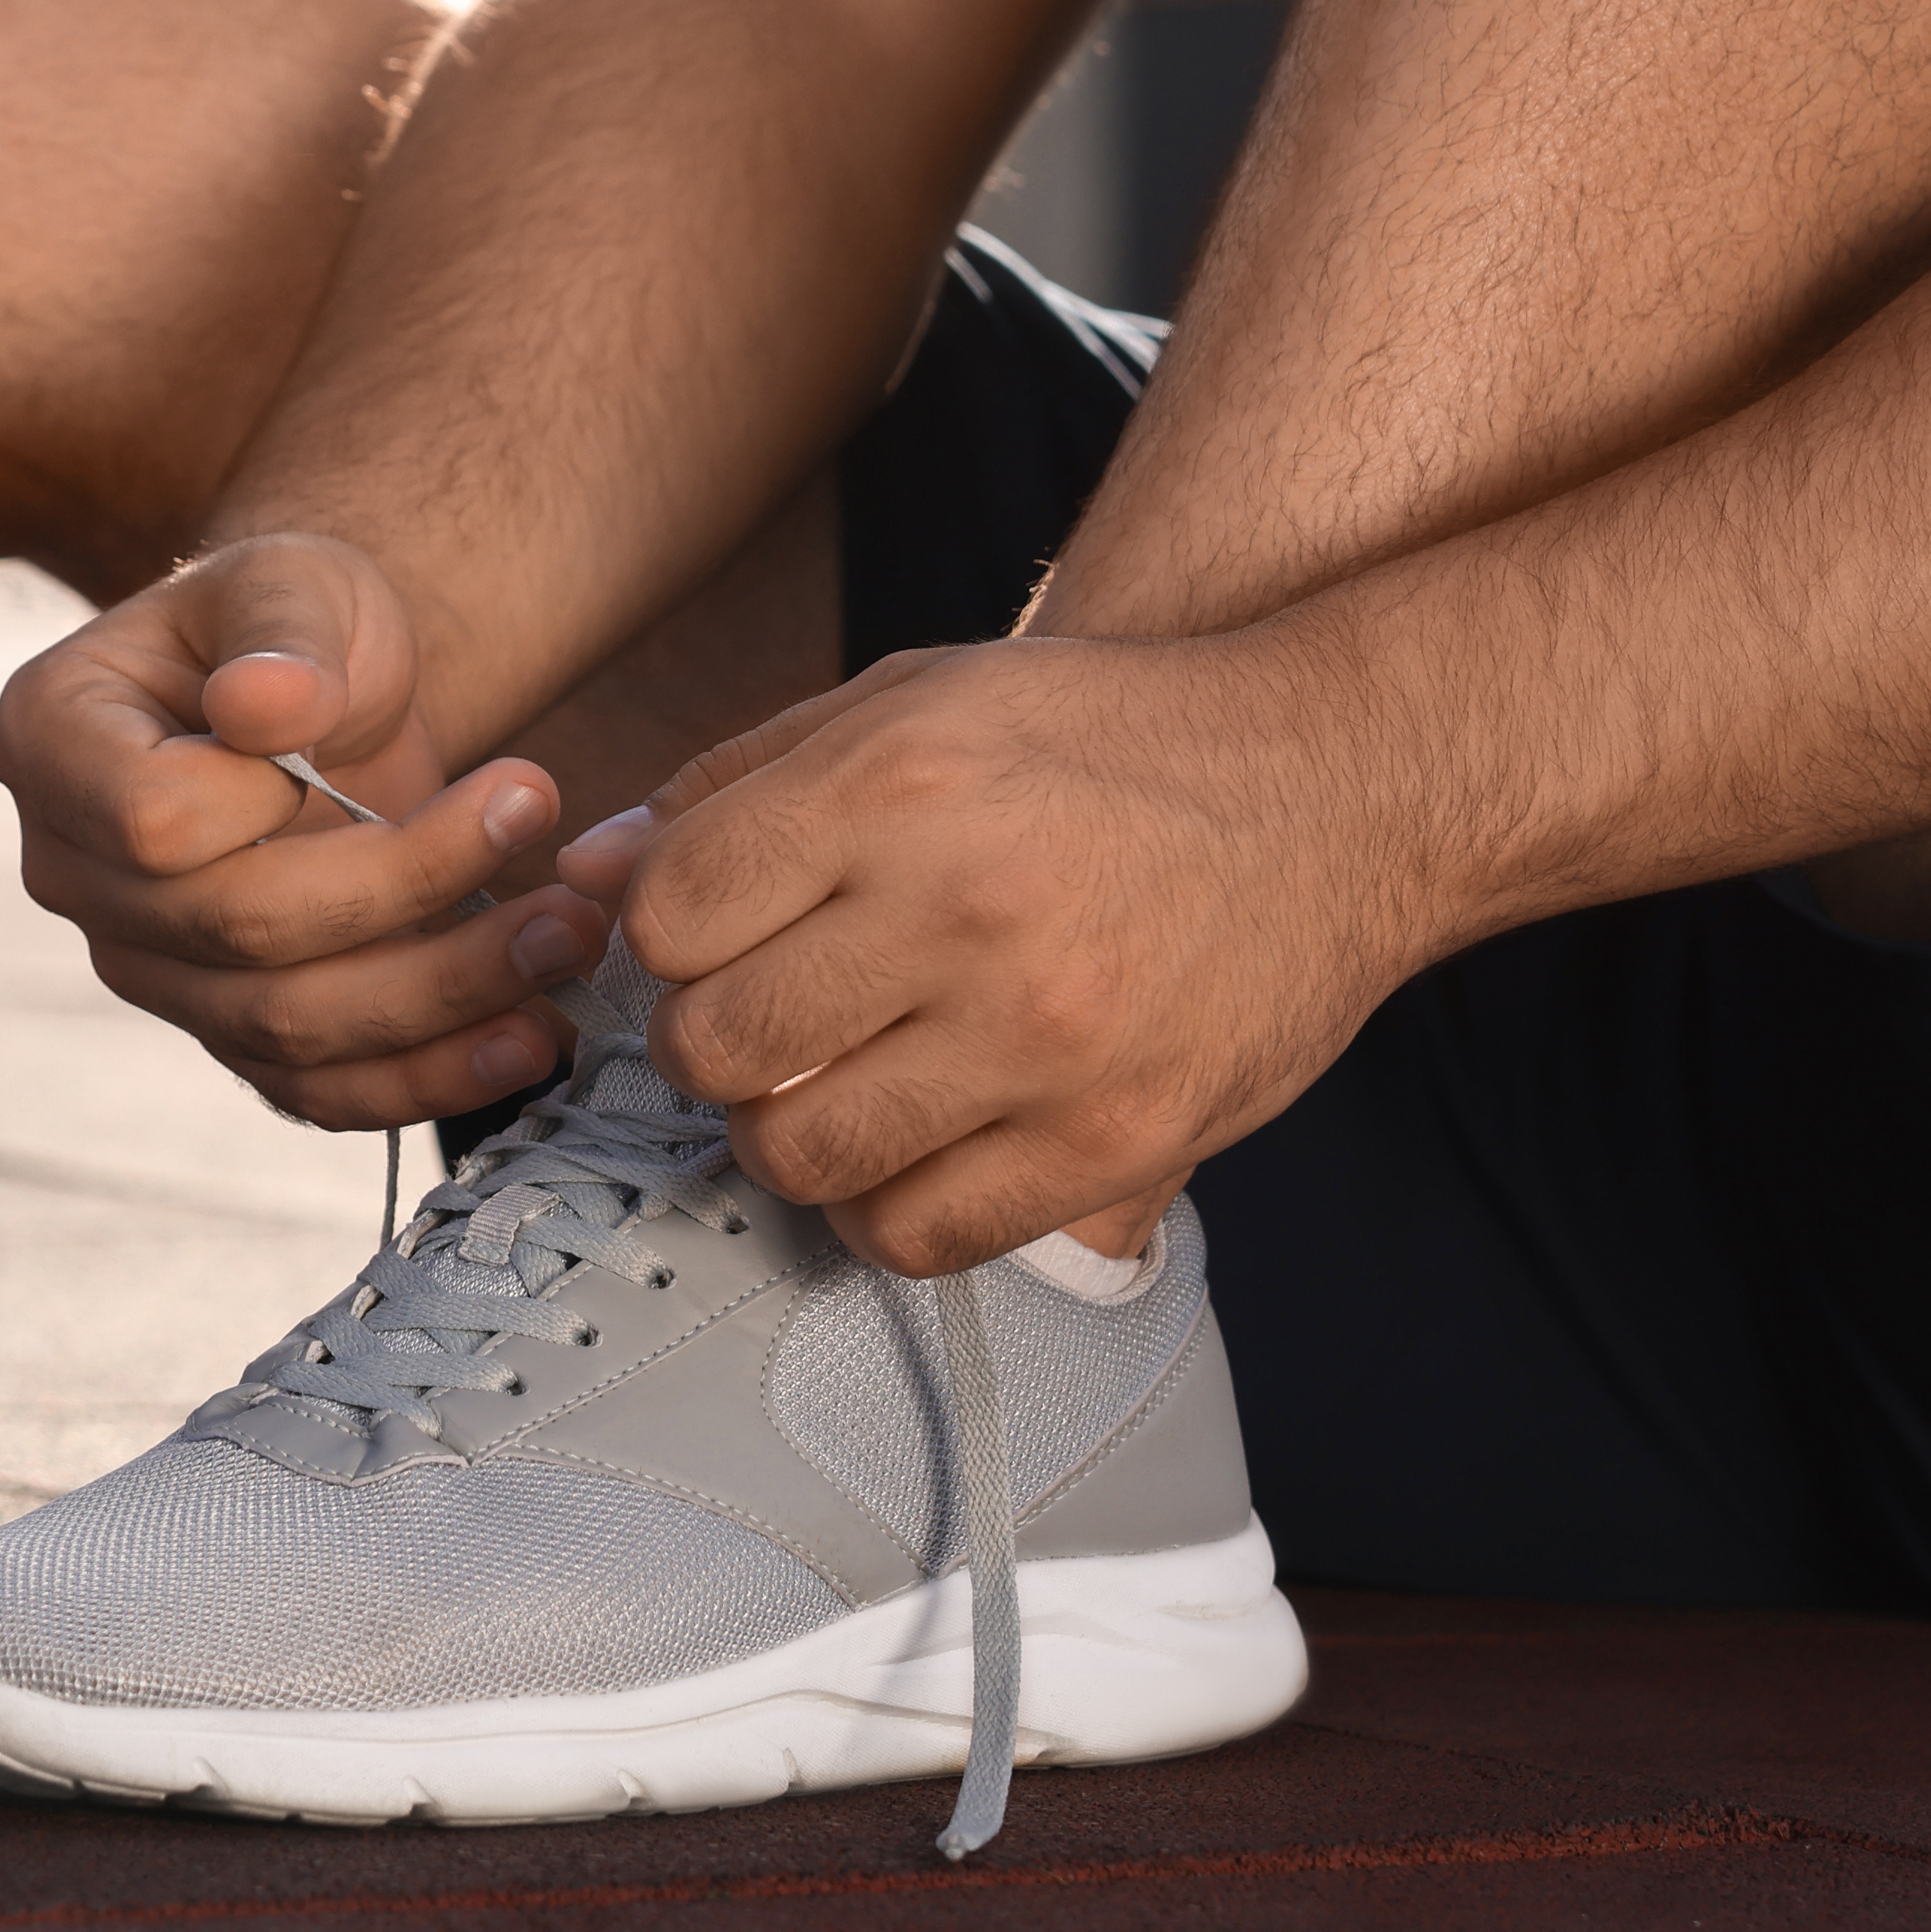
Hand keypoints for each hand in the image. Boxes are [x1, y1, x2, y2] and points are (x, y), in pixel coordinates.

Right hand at [0, 532, 612, 1127]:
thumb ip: (283, 636)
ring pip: (284, 1027)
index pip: (156, 823)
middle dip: (412, 896)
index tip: (403, 745)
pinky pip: (313, 1088)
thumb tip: (269, 706)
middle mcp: (73, 871)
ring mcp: (144, 964)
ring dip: (443, 996)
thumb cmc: (295, 623)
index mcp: (54, 742)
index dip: (284, 804)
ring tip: (568, 938)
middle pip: (236, 932)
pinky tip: (529, 1039)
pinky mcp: (223, 1027)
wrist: (324, 693)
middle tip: (549, 842)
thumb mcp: (295, 582)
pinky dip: (424, 1079)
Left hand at [594, 628, 1456, 1270]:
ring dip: (782, 1136)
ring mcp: (1041, 1041)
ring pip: (796, 1157)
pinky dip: (880, 1207)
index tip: (716, 936)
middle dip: (709, 1045)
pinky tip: (908, 1147)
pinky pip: (915, 1235)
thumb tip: (585, 874)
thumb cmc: (1113, 740)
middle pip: (715, 1048)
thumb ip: (740, 782)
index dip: (665, 936)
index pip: (669, 914)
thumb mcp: (919, 696)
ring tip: (832, 1087)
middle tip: (764, 1023)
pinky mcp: (1112, 1142)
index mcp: (898, 786)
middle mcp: (963, 914)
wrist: (1346, 790)